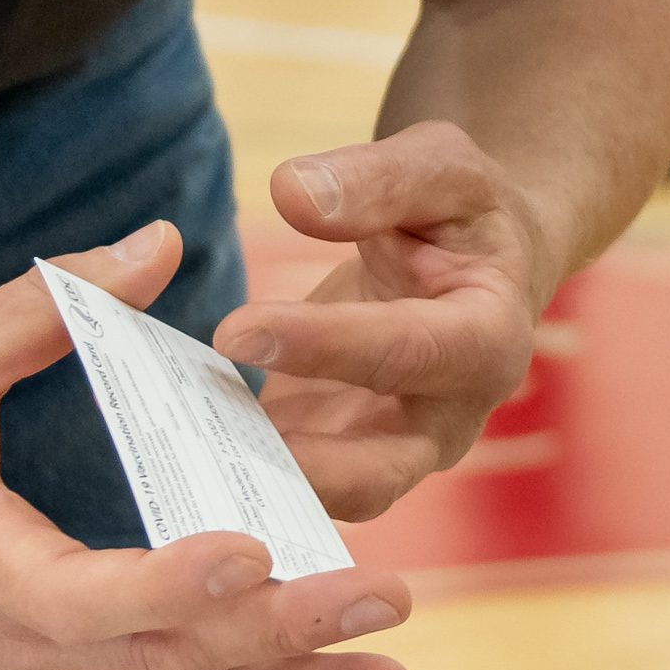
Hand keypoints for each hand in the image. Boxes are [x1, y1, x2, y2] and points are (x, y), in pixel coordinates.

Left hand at [224, 122, 555, 523]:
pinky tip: (182, 459)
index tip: (236, 328)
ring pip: (337, 501)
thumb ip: (375, 180)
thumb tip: (290, 193)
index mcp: (487, 338)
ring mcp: (404, 450)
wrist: (485, 265)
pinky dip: (247, 481)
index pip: (409, 350)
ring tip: (186, 465)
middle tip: (209, 434)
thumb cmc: (461, 212)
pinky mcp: (354, 460)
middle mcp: (452, 415)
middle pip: (382, 468)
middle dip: (297, 462)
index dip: (326, 344)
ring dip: (263, 490)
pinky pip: (302, 488)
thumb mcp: (439, 168)